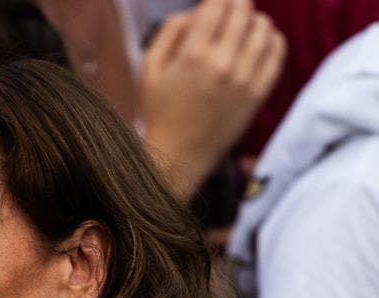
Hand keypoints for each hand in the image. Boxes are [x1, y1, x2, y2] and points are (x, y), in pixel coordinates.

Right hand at [141, 0, 284, 198]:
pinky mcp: (259, 92)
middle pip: (243, 11)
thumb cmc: (161, 110)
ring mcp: (244, 78)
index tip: (215, 2)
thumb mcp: (149, 69)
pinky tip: (260, 40)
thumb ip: (169, 32)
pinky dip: (272, 38)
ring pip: (263, 28)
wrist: (180, 153)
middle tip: (230, 8)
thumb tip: (195, 11)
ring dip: (254, 19)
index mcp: (192, 55)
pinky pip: (277, 52)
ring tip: (244, 25)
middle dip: (237, 4)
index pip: (217, 5)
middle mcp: (222, 63)